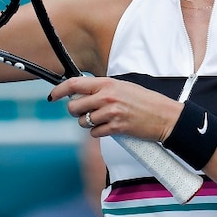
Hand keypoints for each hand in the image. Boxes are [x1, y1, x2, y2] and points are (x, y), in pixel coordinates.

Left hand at [49, 76, 182, 141]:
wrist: (164, 116)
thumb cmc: (145, 101)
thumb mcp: (122, 87)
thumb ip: (102, 89)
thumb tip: (80, 93)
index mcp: (107, 83)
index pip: (75, 84)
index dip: (59, 90)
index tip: (52, 96)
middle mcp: (107, 97)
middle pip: (74, 106)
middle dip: (75, 112)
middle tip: (84, 112)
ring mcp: (111, 113)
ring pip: (83, 121)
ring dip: (88, 123)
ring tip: (102, 119)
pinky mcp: (116, 128)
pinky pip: (95, 133)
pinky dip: (98, 132)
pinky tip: (109, 127)